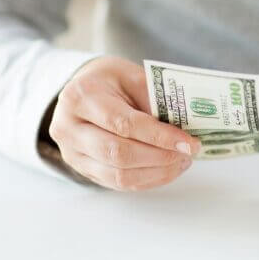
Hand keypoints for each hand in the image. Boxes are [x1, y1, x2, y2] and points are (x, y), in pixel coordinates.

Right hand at [48, 56, 200, 190]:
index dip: (159, 137)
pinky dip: (148, 179)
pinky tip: (167, 169)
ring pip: (119, 175)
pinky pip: (118, 183)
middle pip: (119, 154)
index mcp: (81, 97)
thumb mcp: (131, 75)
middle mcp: (69, 128)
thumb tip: (183, 128)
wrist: (83, 91)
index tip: (189, 142)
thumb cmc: (109, 81)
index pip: (123, 124)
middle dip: (161, 157)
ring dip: (157, 172)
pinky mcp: (83, 170)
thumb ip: (153, 99)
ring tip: (181, 161)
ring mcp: (72, 153)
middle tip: (189, 153)